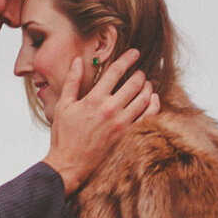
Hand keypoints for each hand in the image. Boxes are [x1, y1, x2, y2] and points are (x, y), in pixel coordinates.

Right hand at [42, 49, 160, 194]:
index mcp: (94, 99)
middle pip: (134, 83)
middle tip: (140, 72)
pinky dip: (153, 106)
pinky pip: (148, 118)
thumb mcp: (63, 105)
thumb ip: (72, 81)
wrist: (69, 165)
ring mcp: (121, 124)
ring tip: (146, 85)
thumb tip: (77, 61)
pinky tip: (152, 100)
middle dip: (140, 74)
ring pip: (144, 99)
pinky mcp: (127, 136)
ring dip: (148, 88)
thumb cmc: (64, 136)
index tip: (135, 53)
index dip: (127, 59)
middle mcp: (110, 109)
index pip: (115, 71)